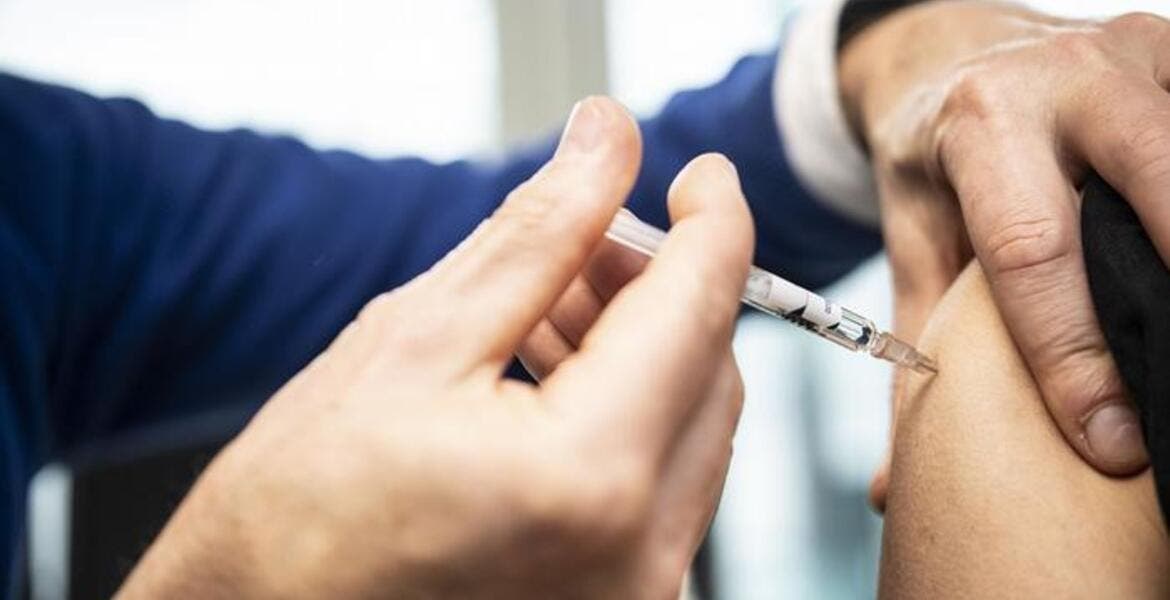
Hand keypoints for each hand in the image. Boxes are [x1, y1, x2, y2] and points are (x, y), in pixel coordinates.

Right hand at [116, 98, 754, 597]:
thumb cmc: (297, 516)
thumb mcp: (414, 341)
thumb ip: (537, 235)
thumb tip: (607, 145)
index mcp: (589, 475)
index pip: (699, 309)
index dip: (711, 222)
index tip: (700, 177)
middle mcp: (638, 553)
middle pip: (709, 370)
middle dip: (663, 285)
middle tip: (596, 236)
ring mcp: (633, 593)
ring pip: (691, 426)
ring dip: (642, 348)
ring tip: (555, 301)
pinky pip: (661, 484)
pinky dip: (627, 413)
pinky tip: (557, 372)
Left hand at [838, 2, 1169, 498]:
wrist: (955, 59)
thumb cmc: (937, 167)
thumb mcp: (915, 245)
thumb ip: (916, 353)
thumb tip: (887, 490)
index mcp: (982, 124)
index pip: (1033, 247)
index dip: (1070, 353)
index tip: (1106, 443)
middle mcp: (1066, 75)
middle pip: (1157, 181)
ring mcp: (1139, 56)